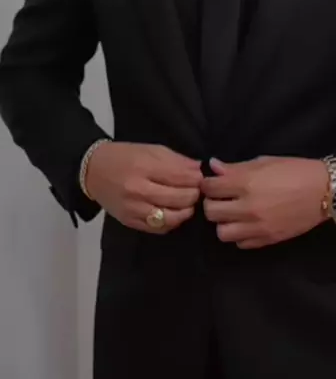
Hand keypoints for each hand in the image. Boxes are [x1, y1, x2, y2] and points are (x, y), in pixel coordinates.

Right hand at [85, 142, 202, 233]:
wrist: (93, 171)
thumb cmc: (124, 156)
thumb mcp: (151, 150)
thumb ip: (176, 160)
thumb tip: (198, 169)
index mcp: (143, 168)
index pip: (180, 177)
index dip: (196, 179)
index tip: (200, 177)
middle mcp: (138, 191)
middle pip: (178, 199)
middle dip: (194, 195)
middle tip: (196, 190)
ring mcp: (133, 209)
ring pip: (170, 218)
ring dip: (185, 211)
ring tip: (187, 203)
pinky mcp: (129, 222)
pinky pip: (158, 228)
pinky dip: (171, 222)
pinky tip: (174, 213)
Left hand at [202, 156, 329, 248]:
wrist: (324, 191)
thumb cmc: (295, 170)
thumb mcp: (265, 161)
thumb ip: (236, 167)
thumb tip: (214, 167)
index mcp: (246, 183)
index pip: (210, 187)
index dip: (207, 184)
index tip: (212, 183)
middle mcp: (248, 207)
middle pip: (210, 212)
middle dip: (212, 203)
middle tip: (221, 198)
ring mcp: (257, 227)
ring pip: (222, 233)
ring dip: (224, 222)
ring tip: (232, 214)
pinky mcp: (267, 240)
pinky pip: (241, 244)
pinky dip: (240, 235)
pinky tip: (246, 224)